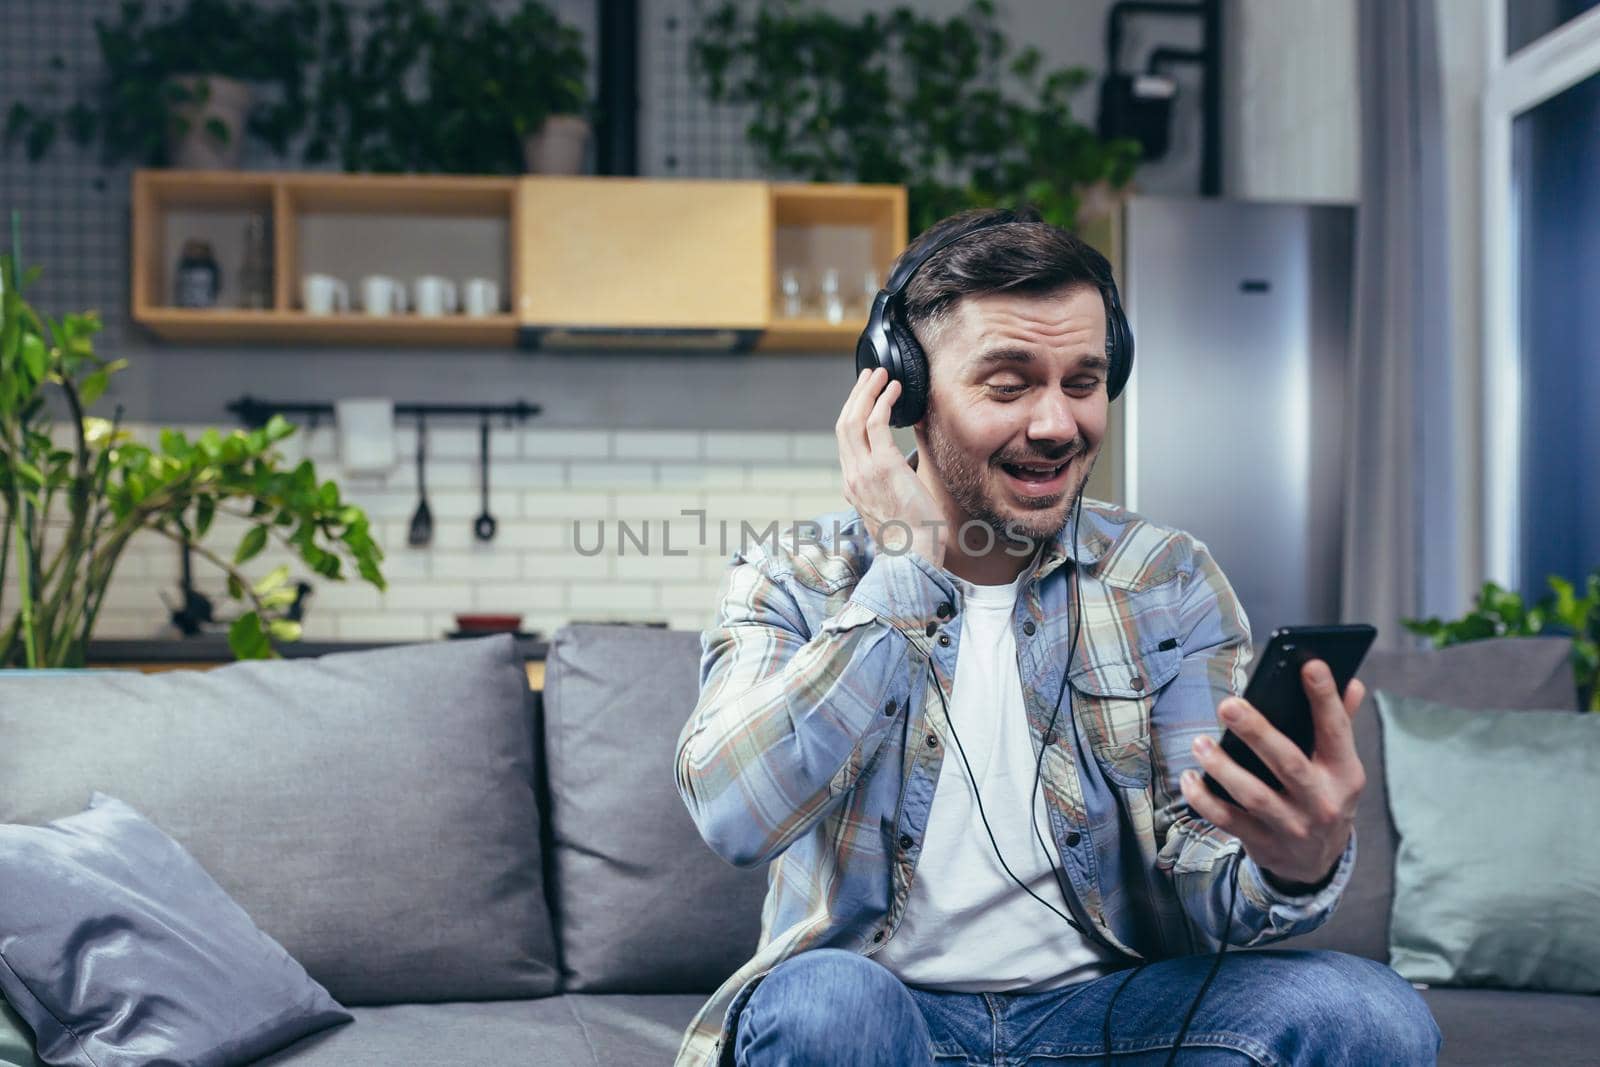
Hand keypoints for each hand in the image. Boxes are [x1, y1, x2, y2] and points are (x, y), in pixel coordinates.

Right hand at [837, 367, 946, 567]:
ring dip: (867, 392)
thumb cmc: (912, 540)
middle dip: (855, 396)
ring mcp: (864, 471)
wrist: (913, 558)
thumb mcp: (893, 510)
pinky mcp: (883, 466)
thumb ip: (889, 489)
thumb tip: (902, 474)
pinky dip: (884, 401)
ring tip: (881, 375)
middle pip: (843, 425)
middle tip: (870, 376)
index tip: (865, 399)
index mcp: (853, 486)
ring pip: (853, 419)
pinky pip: (876, 424)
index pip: (845, 442)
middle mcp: (852, 476)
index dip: (852, 415)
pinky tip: (896, 391)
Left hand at [1179, 659, 1367, 888]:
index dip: (1325, 698)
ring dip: (1223, 768)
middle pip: (1288, 763)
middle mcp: (1322, 802)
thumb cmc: (1323, 796)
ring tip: (1200, 743)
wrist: (1318, 864)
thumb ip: (1340, 724)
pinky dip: (1205, 800)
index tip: (1309, 664)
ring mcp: (1293, 827)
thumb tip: (1352, 682)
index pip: (1337, 730)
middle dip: (1257, 732)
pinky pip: (1229, 821)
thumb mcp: (1340, 767)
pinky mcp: (1264, 845)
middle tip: (1228, 704)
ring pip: (1255, 796)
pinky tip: (1189, 778)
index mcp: (1344, 774)